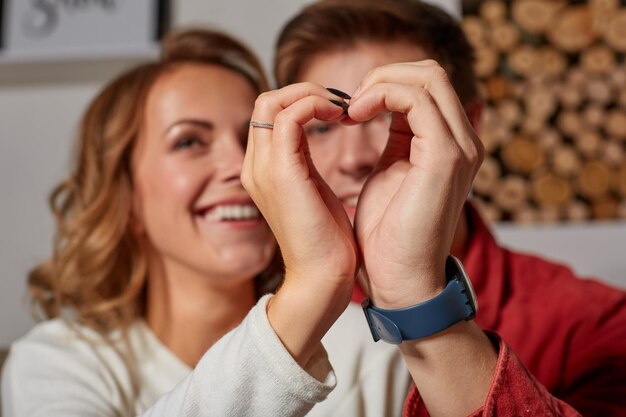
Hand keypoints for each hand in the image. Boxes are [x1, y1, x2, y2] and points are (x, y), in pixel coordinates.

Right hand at [241, 83, 357, 364]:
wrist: (323, 280)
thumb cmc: (327, 241)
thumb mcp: (314, 191)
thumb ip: (308, 163)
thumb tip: (325, 139)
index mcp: (263, 169)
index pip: (270, 113)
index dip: (303, 100)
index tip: (340, 109)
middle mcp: (256, 165)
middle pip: (267, 100)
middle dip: (306, 91)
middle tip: (344, 104)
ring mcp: (264, 168)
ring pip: (273, 101)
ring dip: (312, 94)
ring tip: (344, 108)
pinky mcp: (281, 173)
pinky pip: (290, 117)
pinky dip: (315, 106)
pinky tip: (343, 117)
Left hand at [349, 60, 483, 308]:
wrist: (399, 279)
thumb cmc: (387, 234)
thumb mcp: (389, 171)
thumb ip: (395, 136)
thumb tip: (380, 106)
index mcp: (449, 144)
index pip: (428, 85)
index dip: (387, 83)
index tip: (351, 106)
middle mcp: (464, 141)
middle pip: (431, 73)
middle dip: (383, 76)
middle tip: (349, 102)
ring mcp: (460, 147)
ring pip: (427, 78)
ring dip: (379, 84)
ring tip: (349, 109)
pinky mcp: (445, 157)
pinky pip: (416, 100)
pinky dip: (381, 96)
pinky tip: (355, 115)